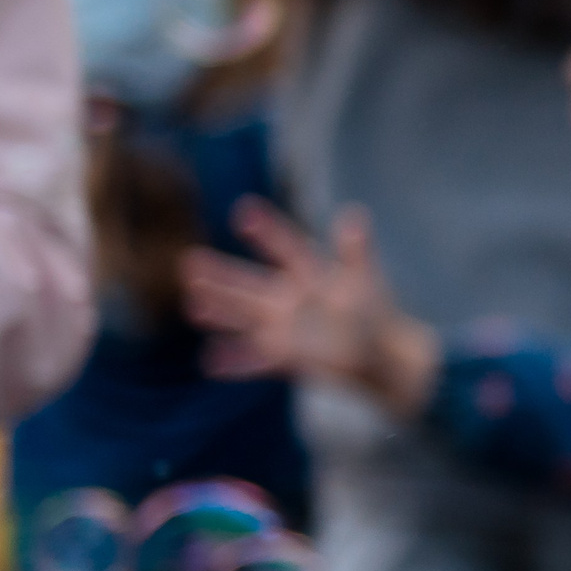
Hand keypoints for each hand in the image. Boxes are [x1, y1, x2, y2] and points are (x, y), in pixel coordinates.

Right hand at [181, 200, 440, 417]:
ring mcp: (285, 328)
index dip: (268, 230)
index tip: (244, 208)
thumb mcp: (365, 280)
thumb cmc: (374, 311)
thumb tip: (354, 213)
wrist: (379, 353)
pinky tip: (210, 362)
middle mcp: (290, 299)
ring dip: (221, 313)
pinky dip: (235, 361)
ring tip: (193, 305)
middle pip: (251, 285)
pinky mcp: (286, 357)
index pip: (287, 248)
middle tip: (191, 261)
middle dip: (222, 274)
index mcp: (311, 274)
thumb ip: (356, 251)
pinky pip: (256, 359)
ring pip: (245, 319)